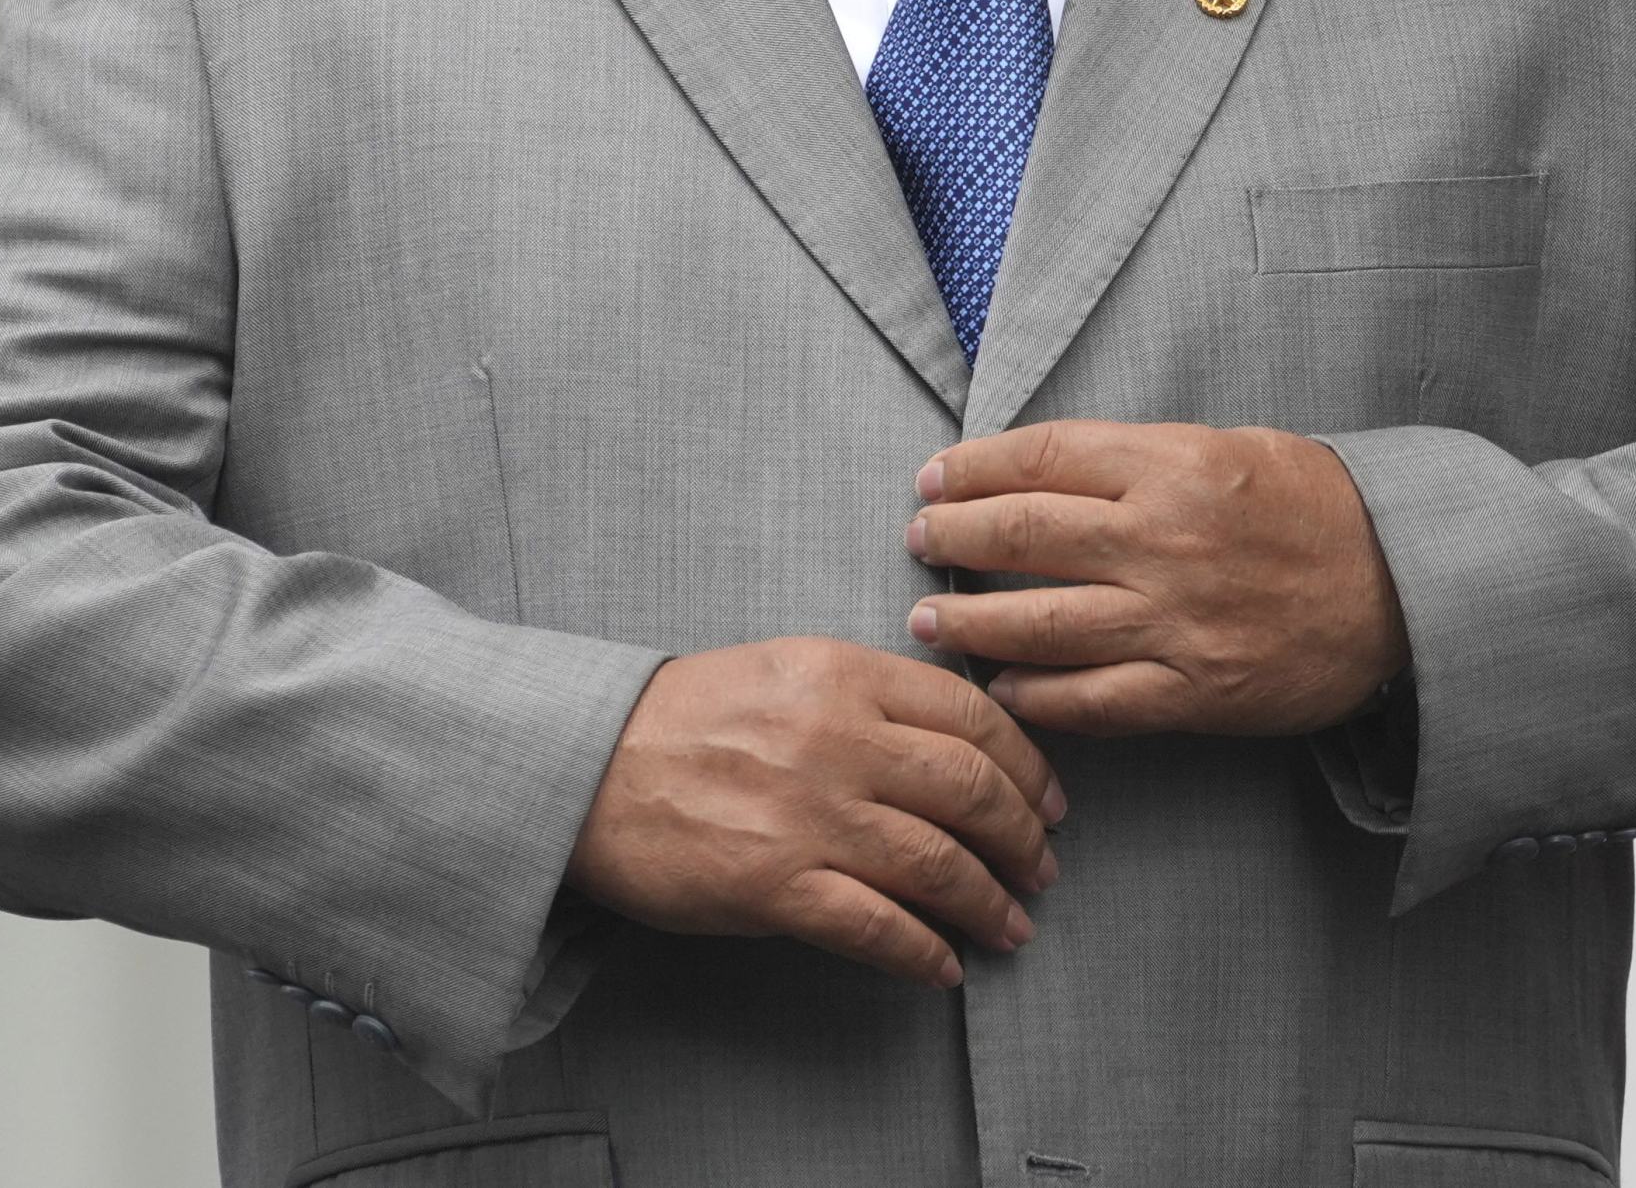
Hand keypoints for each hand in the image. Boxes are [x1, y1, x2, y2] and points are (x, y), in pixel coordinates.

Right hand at [565, 636, 1065, 987]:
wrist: (586, 765)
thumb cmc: (682, 718)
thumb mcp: (784, 667)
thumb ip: (867, 693)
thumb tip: (953, 736)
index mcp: (843, 674)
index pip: (973, 713)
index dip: (1028, 765)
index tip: (1049, 800)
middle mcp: (837, 739)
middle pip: (971, 789)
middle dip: (1024, 838)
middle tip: (1042, 868)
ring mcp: (808, 814)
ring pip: (939, 862)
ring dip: (989, 902)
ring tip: (1010, 926)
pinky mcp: (774, 884)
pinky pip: (878, 926)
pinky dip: (924, 953)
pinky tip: (943, 967)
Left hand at [905, 420, 1410, 737]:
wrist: (1404, 587)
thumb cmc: (1313, 508)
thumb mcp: (1228, 448)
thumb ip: (1137, 461)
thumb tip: (1038, 473)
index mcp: (1171, 464)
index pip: (1039, 459)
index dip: (971, 469)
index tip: (934, 478)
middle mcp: (1163, 539)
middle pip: (1022, 535)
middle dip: (952, 538)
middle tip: (917, 540)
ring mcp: (1175, 621)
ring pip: (1039, 623)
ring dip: (969, 622)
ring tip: (929, 619)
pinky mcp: (1194, 692)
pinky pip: (1090, 701)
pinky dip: (1033, 696)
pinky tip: (1000, 687)